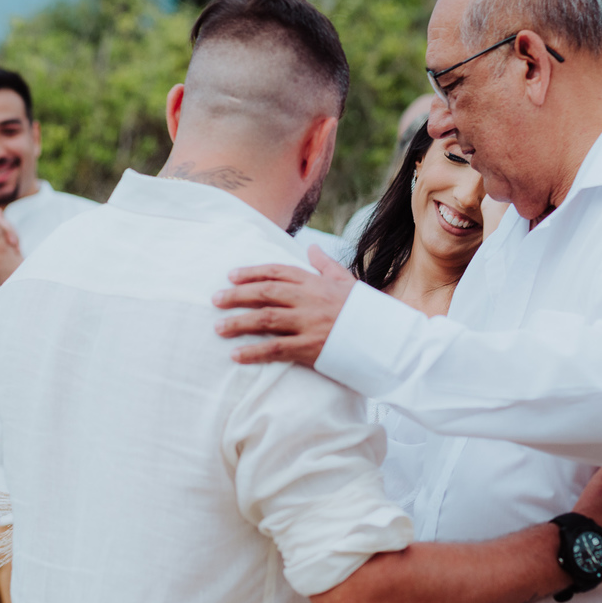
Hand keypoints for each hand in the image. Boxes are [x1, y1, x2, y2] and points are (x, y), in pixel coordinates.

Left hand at [213, 245, 355, 365]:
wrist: (387, 339)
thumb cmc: (366, 311)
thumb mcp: (348, 282)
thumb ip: (326, 265)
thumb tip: (311, 247)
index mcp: (317, 283)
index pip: (278, 272)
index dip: (252, 272)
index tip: (231, 275)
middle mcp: (310, 300)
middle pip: (266, 293)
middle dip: (238, 295)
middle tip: (215, 299)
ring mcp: (309, 324)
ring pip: (266, 319)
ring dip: (239, 323)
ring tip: (218, 327)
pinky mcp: (310, 348)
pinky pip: (276, 349)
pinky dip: (254, 352)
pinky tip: (236, 355)